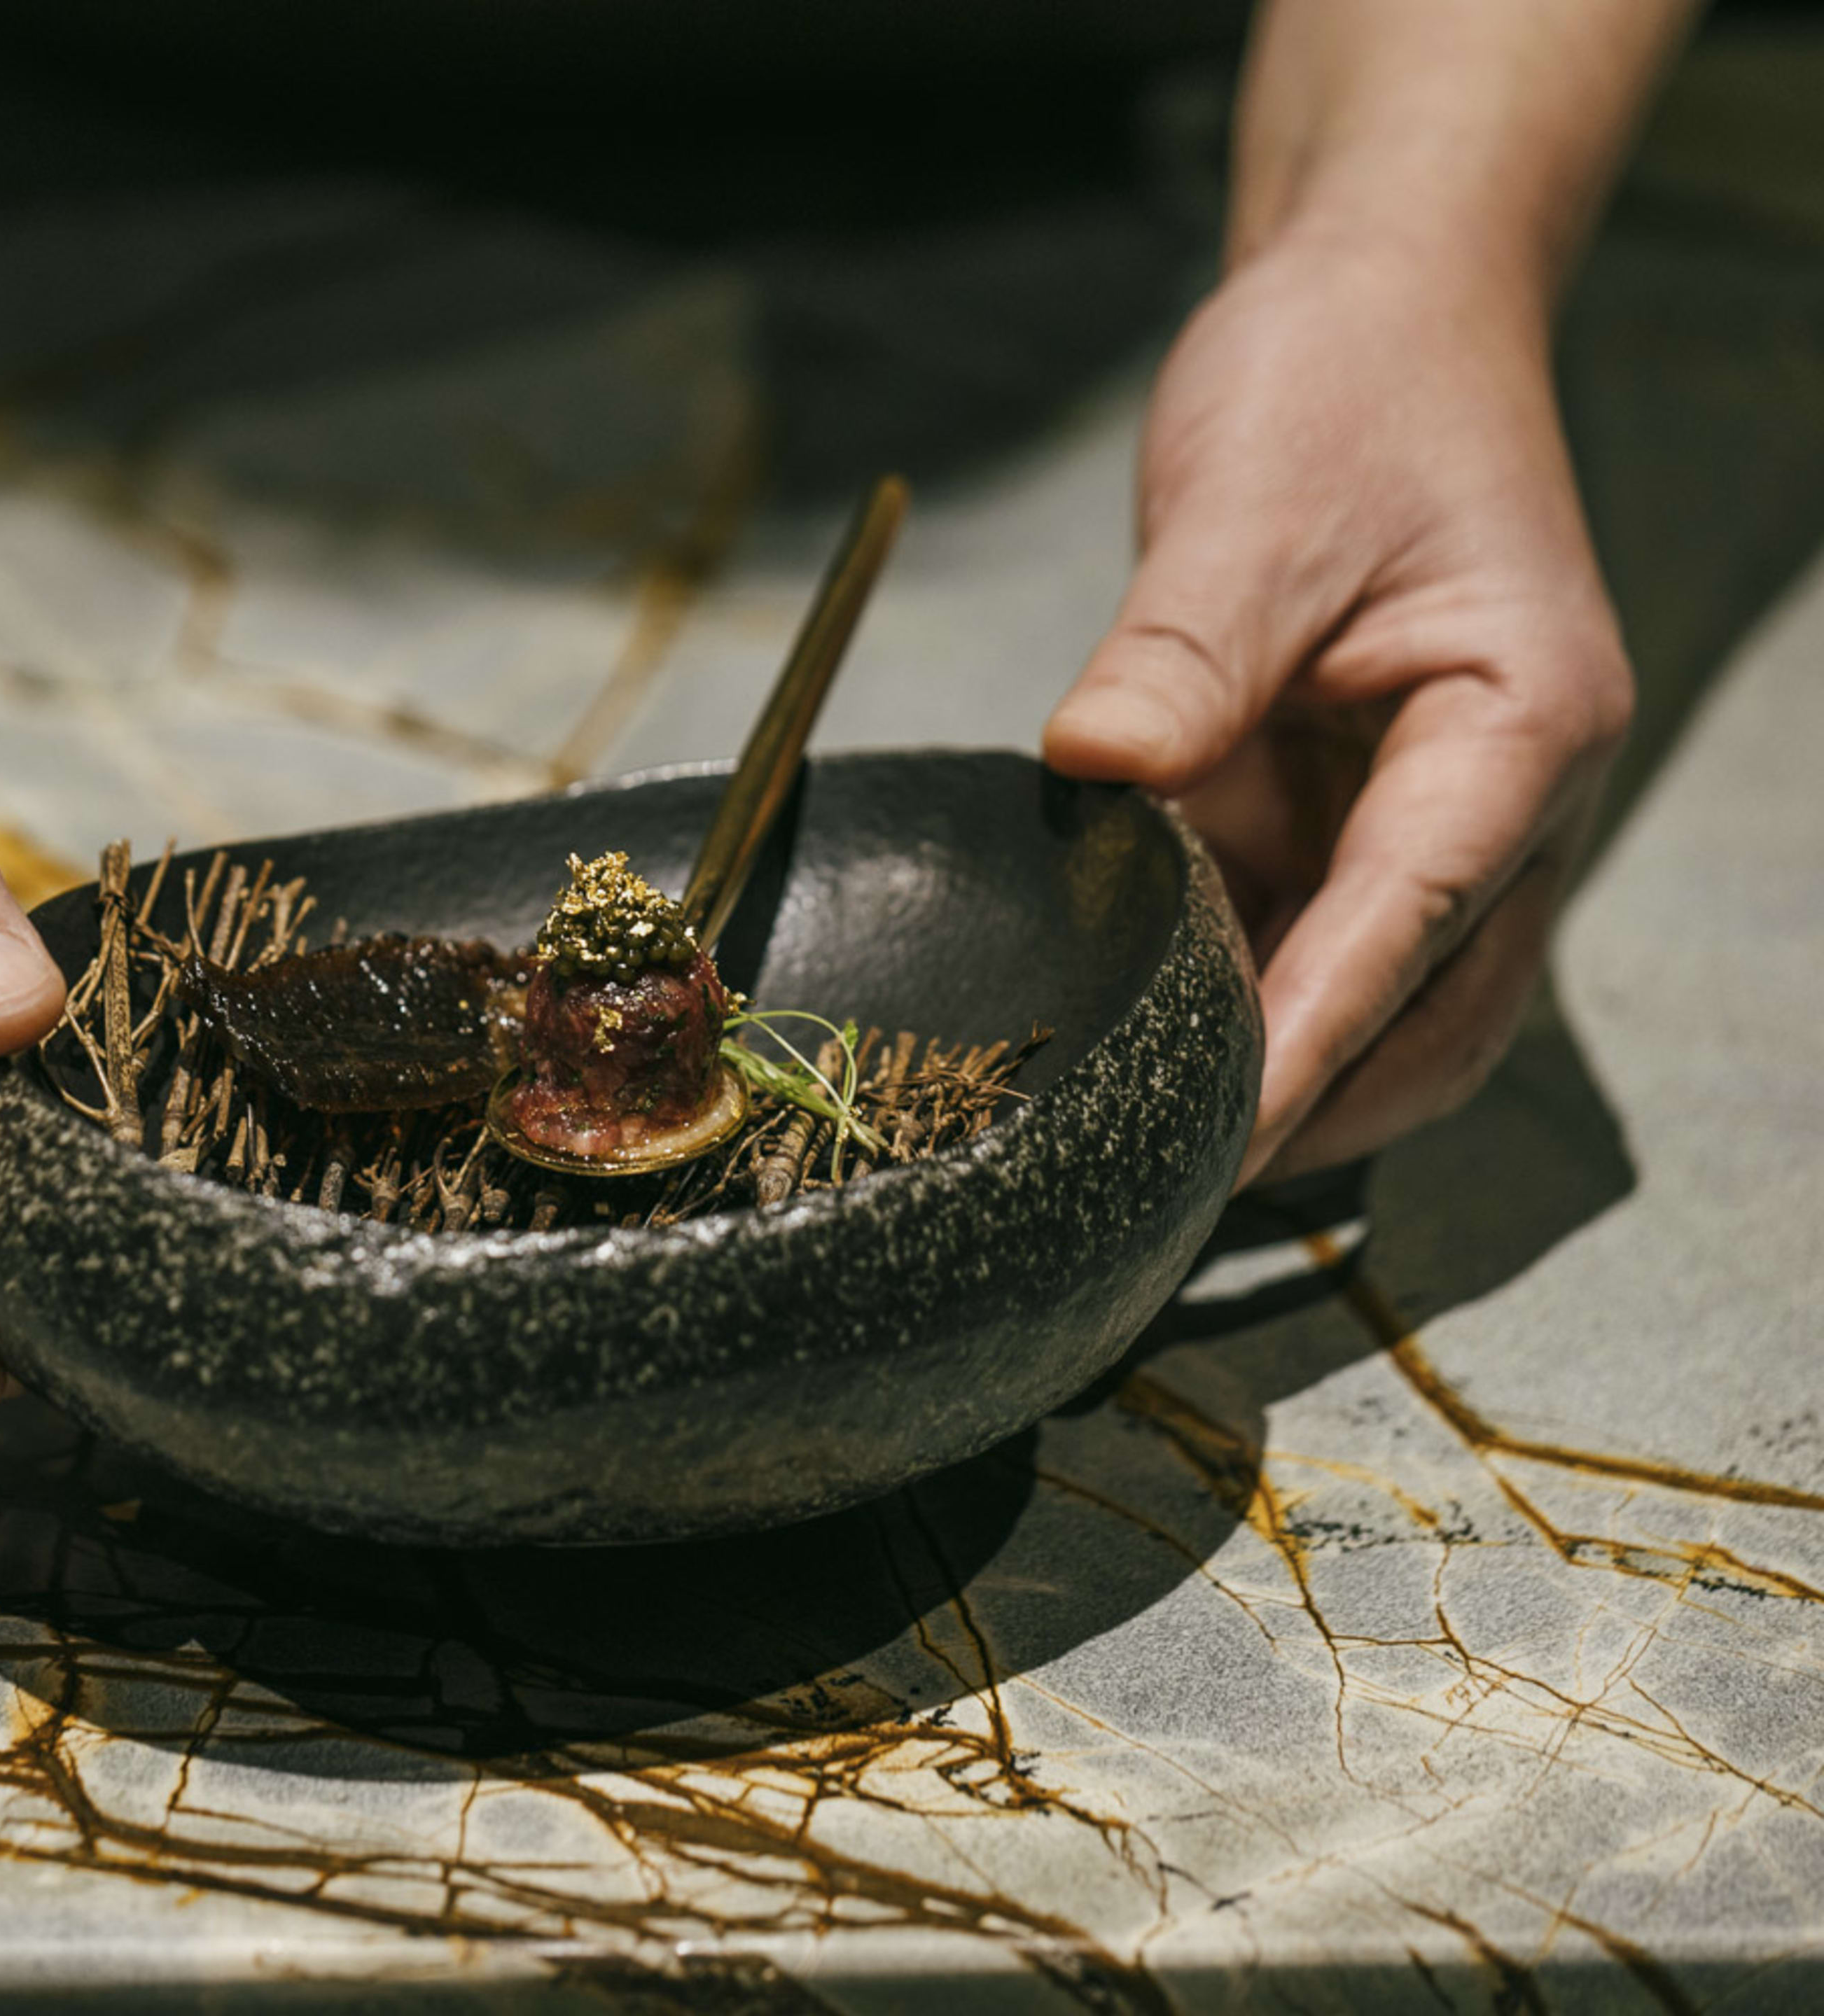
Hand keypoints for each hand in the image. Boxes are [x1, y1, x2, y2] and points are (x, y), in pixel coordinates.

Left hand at [1044, 235, 1632, 1183]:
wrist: (1380, 317)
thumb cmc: (1347, 386)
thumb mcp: (1250, 509)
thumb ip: (1178, 654)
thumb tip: (1093, 770)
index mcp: (1519, 727)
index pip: (1413, 921)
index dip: (1313, 1041)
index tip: (1221, 1139)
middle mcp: (1504, 801)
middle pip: (1429, 1012)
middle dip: (1310, 1107)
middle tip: (1159, 1184)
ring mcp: (1436, 819)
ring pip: (1384, 1004)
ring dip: (1280, 1075)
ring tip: (1140, 1148)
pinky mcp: (1364, 817)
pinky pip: (1316, 943)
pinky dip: (1244, 1001)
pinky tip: (1141, 1040)